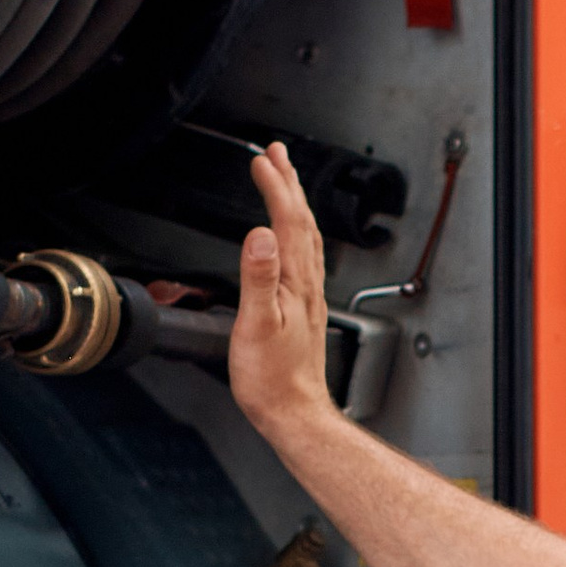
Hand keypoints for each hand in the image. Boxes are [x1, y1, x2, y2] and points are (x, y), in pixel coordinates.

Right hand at [229, 144, 337, 449]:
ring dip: (295, 205)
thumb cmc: (272, 378)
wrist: (292, 412)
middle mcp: (307, 284)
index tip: (262, 159)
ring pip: (306, 238)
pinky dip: (297, 234)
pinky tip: (290, 240)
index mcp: (295, 282)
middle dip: (289, 183)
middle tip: (277, 154)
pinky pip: (304, 258)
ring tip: (285, 182)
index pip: (287, 221)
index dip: (275, 186)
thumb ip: (259, 277)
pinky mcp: (304, 310)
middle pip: (302, 222)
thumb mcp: (257, 324)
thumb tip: (259, 234)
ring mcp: (308, 296)